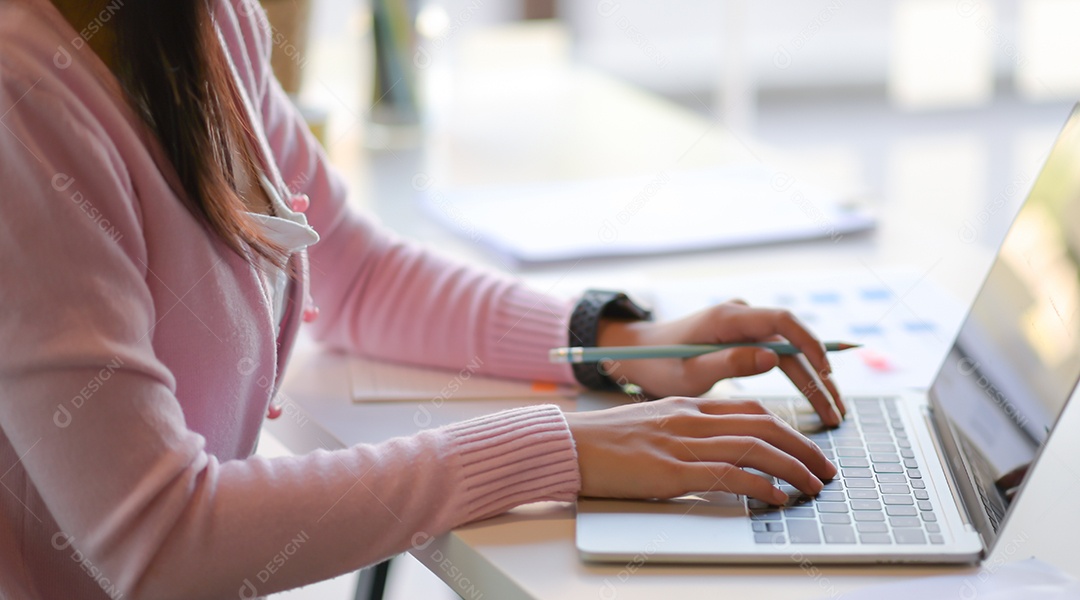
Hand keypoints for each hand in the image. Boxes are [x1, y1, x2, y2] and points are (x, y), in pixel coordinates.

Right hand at [565, 396, 837, 502]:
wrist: (567, 444)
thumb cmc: (603, 441)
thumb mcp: (651, 424)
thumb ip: (684, 431)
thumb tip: (715, 451)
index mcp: (687, 405)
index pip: (751, 409)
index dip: (786, 427)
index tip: (806, 447)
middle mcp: (690, 418)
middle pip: (763, 425)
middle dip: (803, 447)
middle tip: (826, 469)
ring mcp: (682, 442)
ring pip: (754, 447)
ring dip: (793, 468)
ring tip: (814, 486)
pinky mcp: (671, 470)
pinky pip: (728, 474)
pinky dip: (761, 485)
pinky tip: (778, 498)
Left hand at [596, 300, 845, 425]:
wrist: (636, 353)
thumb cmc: (656, 364)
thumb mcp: (688, 372)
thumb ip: (728, 363)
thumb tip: (773, 357)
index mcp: (727, 318)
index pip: (782, 322)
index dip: (810, 345)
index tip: (827, 374)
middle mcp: (740, 315)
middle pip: (794, 341)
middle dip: (819, 377)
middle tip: (837, 412)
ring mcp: (743, 325)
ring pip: (790, 351)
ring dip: (813, 380)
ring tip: (834, 413)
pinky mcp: (743, 338)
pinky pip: (779, 354)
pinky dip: (798, 376)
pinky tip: (816, 398)